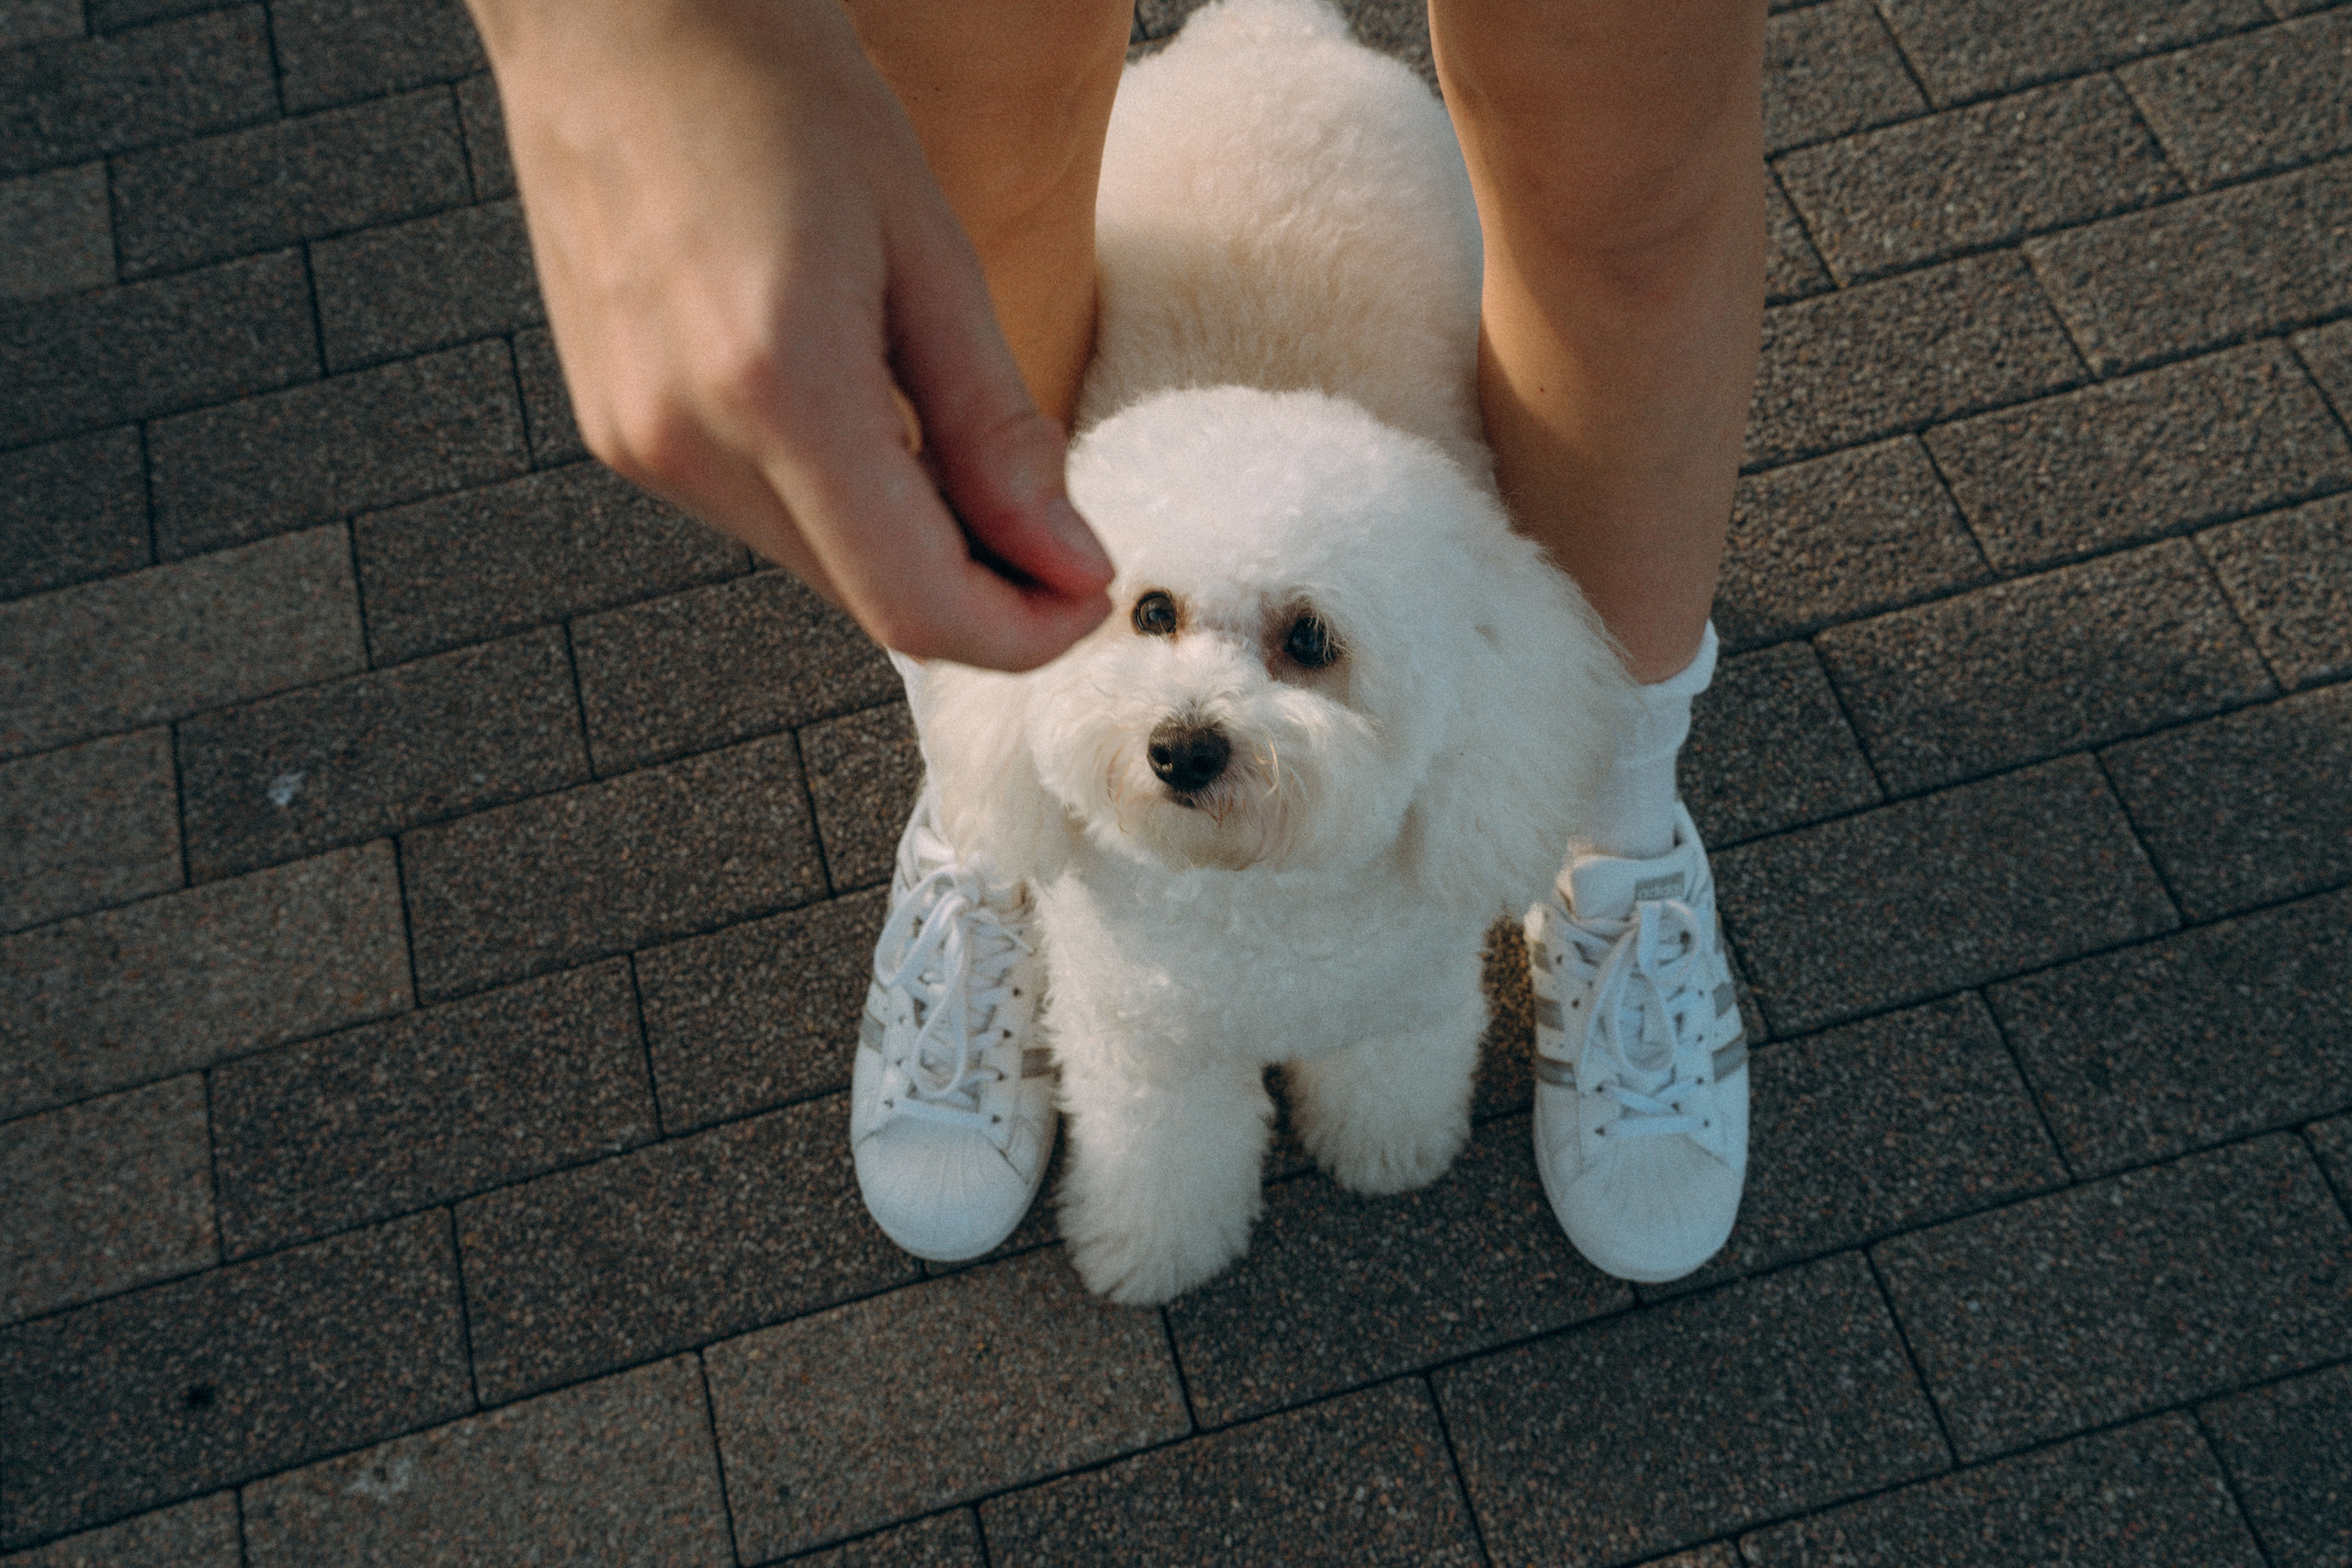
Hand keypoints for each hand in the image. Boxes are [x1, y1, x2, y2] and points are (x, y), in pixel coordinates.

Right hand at [465, 0, 1114, 669]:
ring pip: (817, 564)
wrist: (613, 10)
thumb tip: (1066, 560)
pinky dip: (837, 495)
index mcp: (775, 387)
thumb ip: (995, 426)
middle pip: (870, 600)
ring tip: (943, 425)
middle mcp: (684, 439)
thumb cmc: (772, 82)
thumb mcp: (927, 247)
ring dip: (907, 538)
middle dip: (980, 585)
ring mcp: (637, 444)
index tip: (1089, 596)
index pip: (916, 607)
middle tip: (1052, 518)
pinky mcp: (619, 432)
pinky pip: (760, 513)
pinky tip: (860, 403)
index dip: (1023, 633)